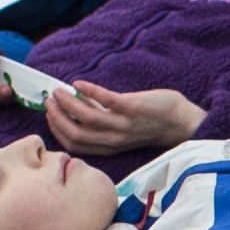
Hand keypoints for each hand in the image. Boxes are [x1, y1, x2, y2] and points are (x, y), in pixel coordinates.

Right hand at [41, 79, 201, 156]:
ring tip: (58, 90)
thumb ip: (100, 120)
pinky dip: (88, 91)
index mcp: (109, 146)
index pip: (74, 145)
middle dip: (57, 117)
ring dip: (68, 104)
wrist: (180, 122)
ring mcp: (123, 124)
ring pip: (86, 119)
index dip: (57, 130)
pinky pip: (105, 100)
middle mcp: (114, 139)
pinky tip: (77, 83)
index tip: (49, 114)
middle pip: (75, 134)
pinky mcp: (132, 108)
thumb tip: (76, 101)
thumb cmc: (149, 122)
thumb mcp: (120, 128)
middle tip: (48, 100)